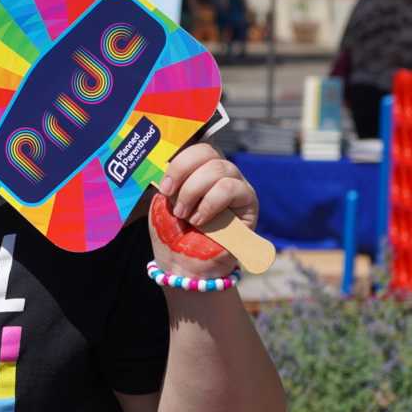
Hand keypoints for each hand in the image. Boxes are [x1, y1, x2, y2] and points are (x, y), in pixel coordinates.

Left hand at [149, 144, 257, 279]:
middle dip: (183, 174)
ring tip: (185, 216)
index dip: (178, 161)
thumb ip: (166, 178)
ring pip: (220, 169)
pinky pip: (232, 188)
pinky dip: (210, 204)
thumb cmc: (172, 232)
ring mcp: (236, 185)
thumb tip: (163, 158)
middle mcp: (220, 172)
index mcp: (198, 168)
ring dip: (194, 192)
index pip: (196, 146)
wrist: (184, 265)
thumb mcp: (162, 200)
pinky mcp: (249, 202)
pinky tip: (200, 221)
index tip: (164, 186)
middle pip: (208, 152)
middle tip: (171, 199)